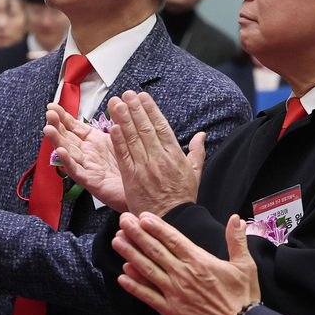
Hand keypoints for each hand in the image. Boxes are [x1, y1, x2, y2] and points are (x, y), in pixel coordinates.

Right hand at [43, 103, 124, 210]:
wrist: (143, 188)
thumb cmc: (132, 165)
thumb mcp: (123, 138)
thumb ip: (117, 121)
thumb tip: (116, 101)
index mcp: (94, 141)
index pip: (74, 126)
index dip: (63, 117)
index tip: (52, 107)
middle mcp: (87, 153)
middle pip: (67, 138)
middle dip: (57, 126)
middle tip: (49, 115)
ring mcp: (88, 167)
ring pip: (68, 153)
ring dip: (57, 141)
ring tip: (49, 129)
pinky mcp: (91, 181)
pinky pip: (77, 171)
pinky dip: (68, 162)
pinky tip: (61, 152)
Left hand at [108, 91, 205, 216]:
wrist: (174, 219)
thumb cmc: (183, 198)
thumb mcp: (196, 173)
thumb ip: (197, 151)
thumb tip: (202, 135)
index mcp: (175, 155)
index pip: (162, 126)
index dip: (151, 110)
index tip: (143, 96)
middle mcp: (160, 158)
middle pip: (145, 128)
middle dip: (135, 109)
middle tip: (126, 94)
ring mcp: (145, 168)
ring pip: (133, 138)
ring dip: (123, 119)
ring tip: (116, 103)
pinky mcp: (132, 178)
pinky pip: (124, 156)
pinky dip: (118, 141)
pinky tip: (113, 127)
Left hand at [113, 212, 260, 314]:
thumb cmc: (243, 297)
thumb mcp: (245, 265)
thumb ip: (237, 240)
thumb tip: (236, 218)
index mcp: (199, 261)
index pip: (173, 239)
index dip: (156, 227)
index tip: (143, 217)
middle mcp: (183, 274)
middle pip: (155, 250)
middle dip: (137, 234)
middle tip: (123, 221)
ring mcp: (174, 293)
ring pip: (147, 270)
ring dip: (130, 254)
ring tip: (116, 241)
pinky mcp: (170, 311)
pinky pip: (147, 296)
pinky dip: (134, 286)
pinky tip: (122, 276)